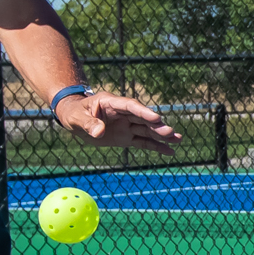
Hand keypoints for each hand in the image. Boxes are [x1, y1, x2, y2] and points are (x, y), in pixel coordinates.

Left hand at [56, 91, 180, 153]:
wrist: (74, 118)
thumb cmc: (74, 113)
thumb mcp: (77, 117)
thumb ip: (88, 123)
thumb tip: (99, 132)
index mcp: (112, 103)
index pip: (130, 106)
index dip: (143, 112)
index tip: (155, 118)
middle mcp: (123, 113)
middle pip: (142, 119)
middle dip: (156, 126)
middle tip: (170, 132)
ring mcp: (127, 125)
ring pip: (147, 130)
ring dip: (162, 135)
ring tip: (178, 139)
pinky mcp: (127, 137)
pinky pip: (143, 142)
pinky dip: (156, 147)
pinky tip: (170, 151)